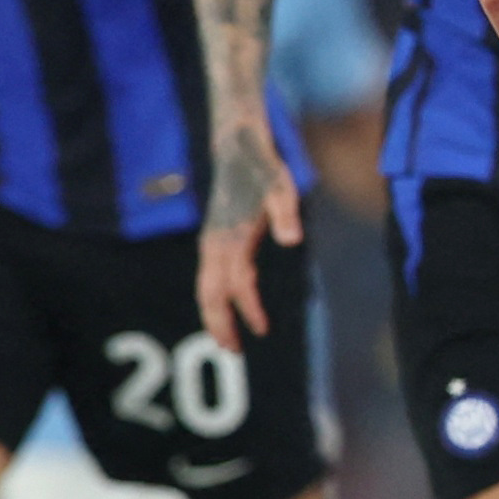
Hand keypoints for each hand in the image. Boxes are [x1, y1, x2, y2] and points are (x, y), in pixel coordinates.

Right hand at [196, 125, 305, 350]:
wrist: (237, 146)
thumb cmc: (264, 168)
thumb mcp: (283, 187)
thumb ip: (286, 215)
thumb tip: (293, 240)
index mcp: (232, 238)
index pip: (238, 286)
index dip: (248, 311)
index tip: (262, 331)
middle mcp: (216, 244)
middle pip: (211, 295)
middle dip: (219, 325)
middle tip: (234, 351)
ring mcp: (212, 241)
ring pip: (205, 288)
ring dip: (214, 315)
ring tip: (229, 339)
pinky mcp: (214, 237)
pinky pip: (209, 277)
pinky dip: (215, 297)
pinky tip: (232, 303)